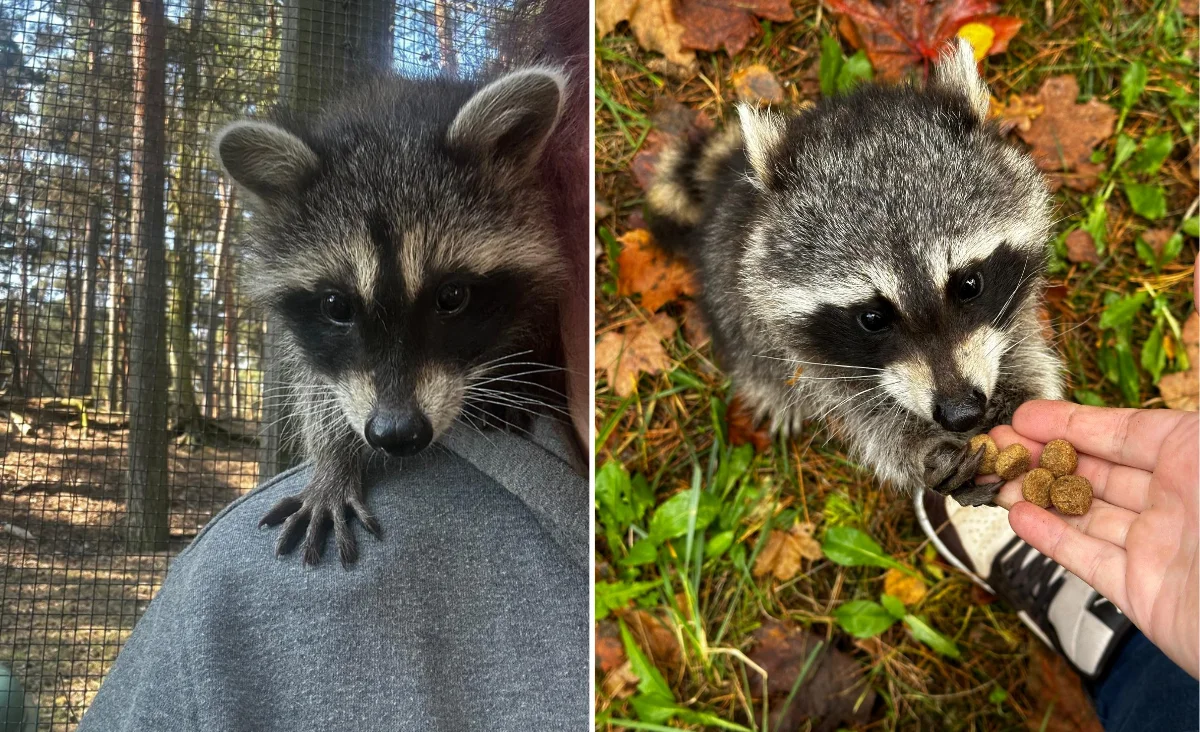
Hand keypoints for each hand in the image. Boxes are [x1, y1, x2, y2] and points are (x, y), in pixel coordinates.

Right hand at [990, 400, 1198, 678]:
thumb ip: (1156, 433)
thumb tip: (1120, 410)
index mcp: (1197, 460)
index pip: (1124, 433)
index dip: (1071, 423)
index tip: (1026, 416)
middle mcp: (1178, 502)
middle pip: (1097, 471)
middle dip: (1043, 455)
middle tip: (998, 446)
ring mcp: (1157, 547)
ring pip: (1083, 513)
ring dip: (1036, 494)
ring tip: (996, 480)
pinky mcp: (1140, 591)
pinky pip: (1085, 558)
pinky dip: (1049, 537)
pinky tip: (1019, 517)